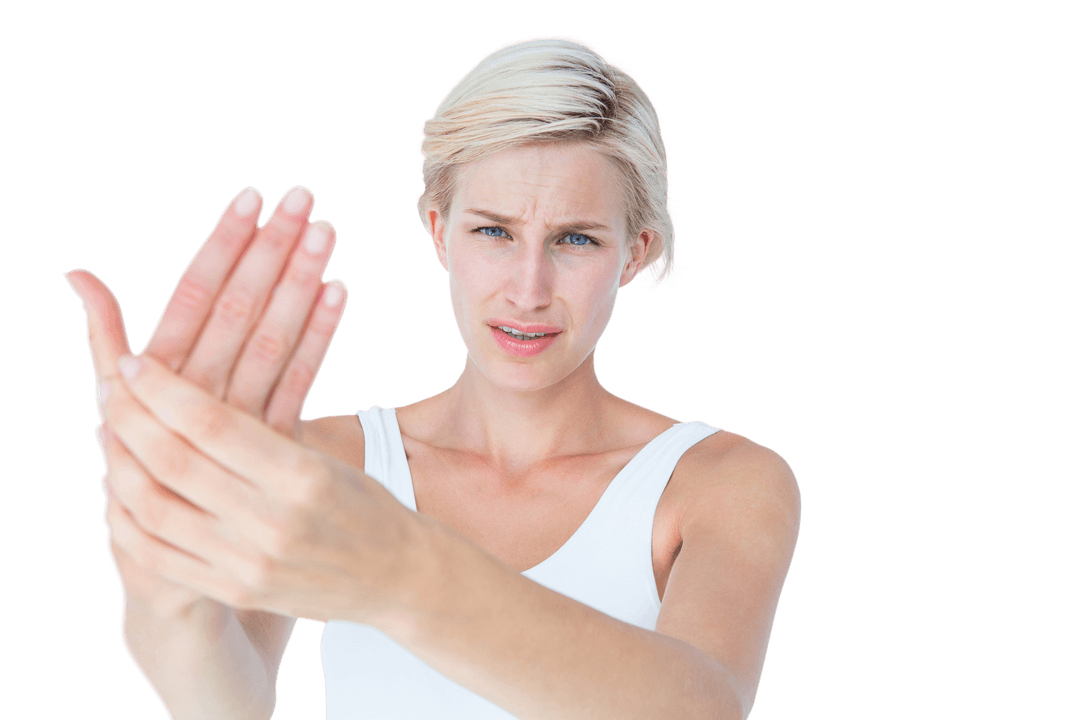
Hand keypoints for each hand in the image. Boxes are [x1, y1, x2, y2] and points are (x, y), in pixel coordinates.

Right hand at [66, 185, 347, 618]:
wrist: (178, 583)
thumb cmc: (152, 478)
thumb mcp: (127, 409)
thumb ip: (108, 341)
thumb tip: (78, 276)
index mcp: (155, 382)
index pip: (190, 298)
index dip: (221, 247)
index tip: (252, 196)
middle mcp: (191, 403)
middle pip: (235, 313)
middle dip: (269, 251)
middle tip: (303, 196)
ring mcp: (234, 435)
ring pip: (270, 344)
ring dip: (299, 283)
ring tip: (327, 232)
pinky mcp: (270, 461)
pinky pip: (300, 390)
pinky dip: (320, 340)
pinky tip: (341, 293)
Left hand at [97, 351, 423, 626]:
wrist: (396, 577)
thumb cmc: (364, 504)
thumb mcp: (325, 459)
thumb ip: (262, 436)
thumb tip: (190, 395)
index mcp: (302, 477)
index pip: (213, 424)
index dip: (163, 389)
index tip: (133, 360)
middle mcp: (272, 522)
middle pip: (174, 462)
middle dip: (130, 416)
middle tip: (109, 385)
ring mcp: (248, 563)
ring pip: (155, 509)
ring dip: (119, 464)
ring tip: (107, 431)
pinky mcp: (234, 590)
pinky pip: (158, 555)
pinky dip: (126, 518)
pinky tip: (118, 488)